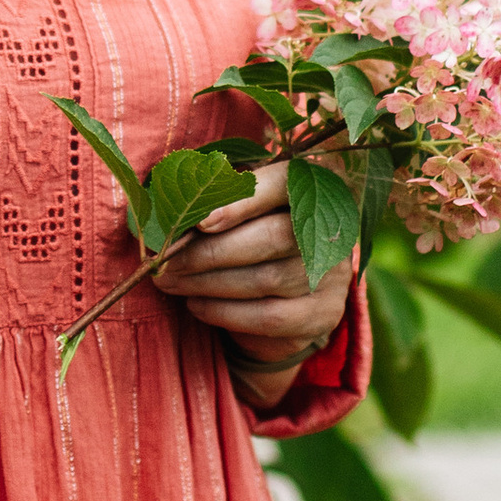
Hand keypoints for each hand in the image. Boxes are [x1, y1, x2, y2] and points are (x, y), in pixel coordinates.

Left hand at [151, 161, 353, 407]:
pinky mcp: (323, 314)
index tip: (199, 221)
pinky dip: (225, 313)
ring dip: (208, 283)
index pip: (285, 183)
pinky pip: (269, 317)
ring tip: (170, 282)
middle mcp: (333, 229)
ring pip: (266, 279)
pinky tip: (197, 305)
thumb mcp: (238, 207)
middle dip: (209, 251)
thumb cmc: (247, 234)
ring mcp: (334, 275)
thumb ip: (217, 199)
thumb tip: (174, 211)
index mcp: (313, 186)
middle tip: (166, 261)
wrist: (282, 295)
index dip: (244, 201)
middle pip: (273, 237)